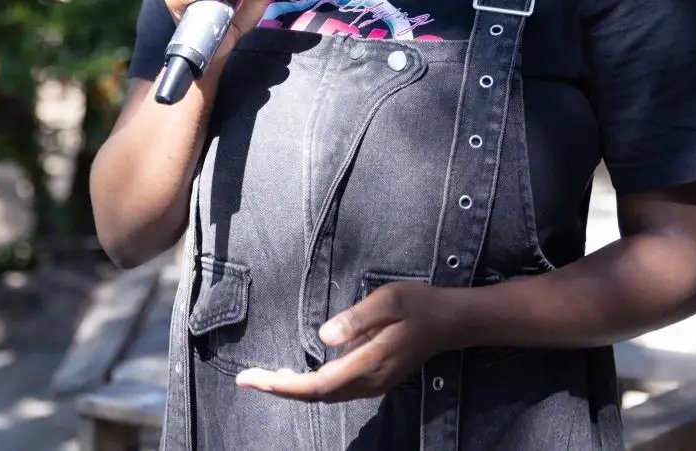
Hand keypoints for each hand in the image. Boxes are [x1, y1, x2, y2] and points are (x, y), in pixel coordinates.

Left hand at [235, 281, 452, 402]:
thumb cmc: (418, 304)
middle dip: (278, 388)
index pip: (316, 385)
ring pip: (324, 395)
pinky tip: (292, 373)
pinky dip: (308, 385)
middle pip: (315, 396)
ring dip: (291, 389)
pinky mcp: (373, 379)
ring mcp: (372, 384)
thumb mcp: (388, 300)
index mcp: (368, 363)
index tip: (253, 378)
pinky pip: (333, 389)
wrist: (450, 322)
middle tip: (245, 379)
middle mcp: (368, 382)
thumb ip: (357, 318)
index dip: (282, 385)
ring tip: (261, 376)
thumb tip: (323, 336)